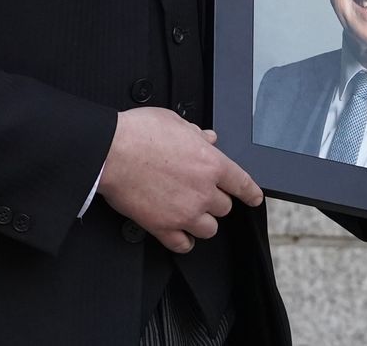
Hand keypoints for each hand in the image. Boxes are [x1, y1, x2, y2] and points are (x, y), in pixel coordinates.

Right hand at [98, 107, 262, 253]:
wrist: (111, 152)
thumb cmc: (139, 133)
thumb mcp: (175, 122)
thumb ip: (196, 133)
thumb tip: (208, 137)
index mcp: (211, 164)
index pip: (243, 183)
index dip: (251, 193)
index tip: (254, 198)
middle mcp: (203, 191)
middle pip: (224, 208)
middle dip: (216, 202)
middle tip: (202, 194)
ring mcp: (185, 212)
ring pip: (210, 229)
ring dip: (203, 223)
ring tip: (193, 215)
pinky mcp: (162, 227)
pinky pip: (182, 245)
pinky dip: (184, 242)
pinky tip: (181, 237)